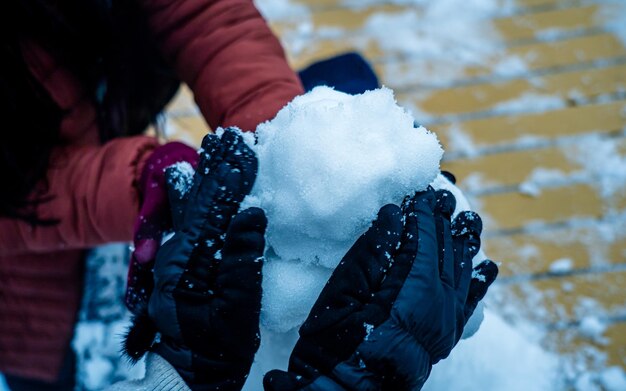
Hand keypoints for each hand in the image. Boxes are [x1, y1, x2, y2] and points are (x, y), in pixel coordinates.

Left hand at [124, 129, 265, 390]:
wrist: (192, 368)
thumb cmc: (221, 342)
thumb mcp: (239, 307)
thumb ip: (244, 259)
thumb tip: (253, 212)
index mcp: (190, 261)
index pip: (212, 209)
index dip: (229, 178)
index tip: (242, 148)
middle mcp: (177, 252)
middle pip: (198, 202)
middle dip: (215, 170)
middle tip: (229, 138)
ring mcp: (175, 256)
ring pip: (190, 208)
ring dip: (205, 178)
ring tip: (215, 149)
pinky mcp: (179, 261)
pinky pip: (190, 221)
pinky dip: (199, 198)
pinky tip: (196, 180)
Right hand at [264, 188, 497, 390]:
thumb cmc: (337, 343)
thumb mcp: (343, 294)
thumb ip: (371, 252)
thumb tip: (393, 214)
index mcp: (411, 287)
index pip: (423, 238)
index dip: (423, 213)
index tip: (422, 191)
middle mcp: (437, 301)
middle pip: (446, 251)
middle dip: (445, 221)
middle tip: (445, 196)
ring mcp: (447, 319)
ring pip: (462, 272)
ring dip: (466, 243)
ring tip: (470, 221)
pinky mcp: (448, 335)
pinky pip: (470, 303)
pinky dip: (480, 282)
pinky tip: (486, 266)